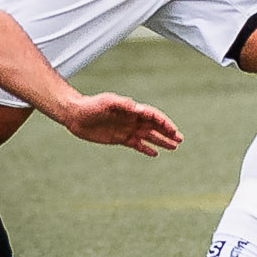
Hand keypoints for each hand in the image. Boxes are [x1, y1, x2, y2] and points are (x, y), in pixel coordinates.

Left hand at [60, 92, 181, 157]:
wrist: (76, 115)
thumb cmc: (91, 105)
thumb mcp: (107, 102)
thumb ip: (123, 105)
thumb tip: (138, 108)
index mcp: (132, 110)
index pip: (153, 116)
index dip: (164, 123)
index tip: (173, 131)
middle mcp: (132, 119)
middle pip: (155, 127)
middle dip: (168, 133)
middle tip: (180, 140)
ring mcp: (127, 129)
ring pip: (149, 136)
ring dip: (161, 141)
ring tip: (174, 147)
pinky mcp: (120, 138)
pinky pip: (137, 145)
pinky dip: (146, 149)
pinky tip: (155, 154)